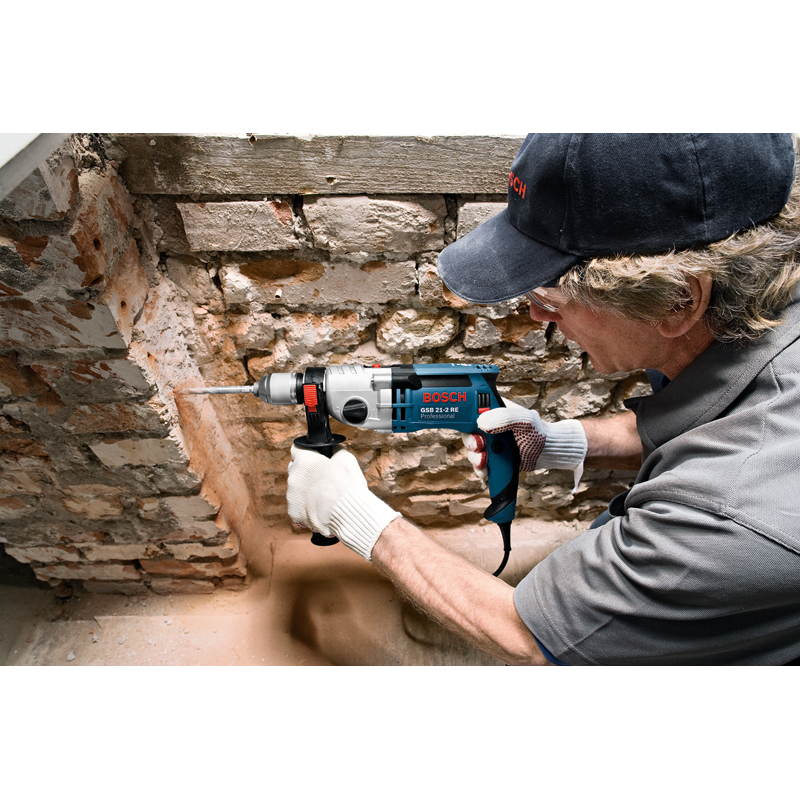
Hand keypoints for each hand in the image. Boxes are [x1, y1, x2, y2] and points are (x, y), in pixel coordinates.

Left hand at [287, 445, 400, 560]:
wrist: (347, 514)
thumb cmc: (347, 486)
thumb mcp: (347, 459)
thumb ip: (336, 451)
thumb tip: (333, 449)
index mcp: (304, 460)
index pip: (297, 448)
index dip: (307, 451)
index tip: (313, 456)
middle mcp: (293, 477)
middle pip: (295, 469)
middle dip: (306, 471)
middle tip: (322, 477)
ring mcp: (291, 496)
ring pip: (296, 488)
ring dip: (306, 490)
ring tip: (324, 496)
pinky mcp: (294, 512)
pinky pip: (298, 506)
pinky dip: (306, 506)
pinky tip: (320, 507)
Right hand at [461, 400, 586, 490]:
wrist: (547, 453)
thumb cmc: (539, 432)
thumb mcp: (524, 419)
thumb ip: (504, 417)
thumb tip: (481, 423)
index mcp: (494, 410)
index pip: (472, 411)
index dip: (467, 420)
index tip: (473, 429)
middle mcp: (489, 426)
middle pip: (468, 433)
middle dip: (471, 443)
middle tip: (480, 447)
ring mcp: (491, 443)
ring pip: (472, 451)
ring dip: (475, 458)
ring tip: (484, 462)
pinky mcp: (494, 457)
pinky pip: (480, 464)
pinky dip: (480, 469)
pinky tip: (486, 471)